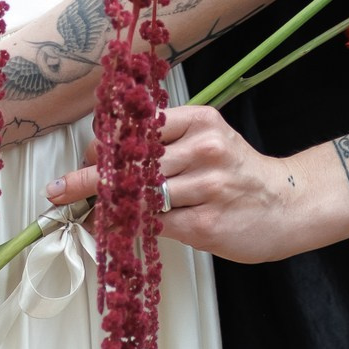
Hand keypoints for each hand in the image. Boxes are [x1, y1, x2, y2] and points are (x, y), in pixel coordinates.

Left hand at [44, 106, 343, 262]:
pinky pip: (156, 225)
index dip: (104, 144)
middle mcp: (203, 148)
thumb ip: (166, 142)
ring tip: (87, 211)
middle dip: (91, 178)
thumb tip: (107, 155)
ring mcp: (206, 187)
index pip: (138, 127)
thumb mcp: (208, 140)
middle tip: (60, 189)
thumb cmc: (239, 173)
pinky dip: (132, 227)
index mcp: (200, 120)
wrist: (288, 205)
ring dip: (108, 206)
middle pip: (132, 162)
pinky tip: (119, 228)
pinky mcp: (206, 223)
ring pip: (140, 196)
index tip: (82, 158)